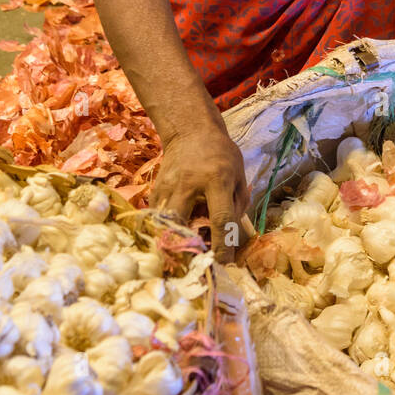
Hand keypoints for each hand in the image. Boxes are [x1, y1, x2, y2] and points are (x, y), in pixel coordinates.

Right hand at [150, 124, 248, 263]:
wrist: (190, 130)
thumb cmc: (221, 153)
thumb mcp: (239, 173)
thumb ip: (238, 204)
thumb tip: (232, 234)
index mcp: (216, 180)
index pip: (220, 219)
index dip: (222, 245)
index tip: (224, 264)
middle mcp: (189, 184)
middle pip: (181, 222)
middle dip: (186, 246)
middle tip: (194, 263)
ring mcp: (169, 186)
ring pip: (164, 222)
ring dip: (173, 239)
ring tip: (182, 252)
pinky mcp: (156, 189)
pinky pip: (158, 216)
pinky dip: (165, 228)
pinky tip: (173, 233)